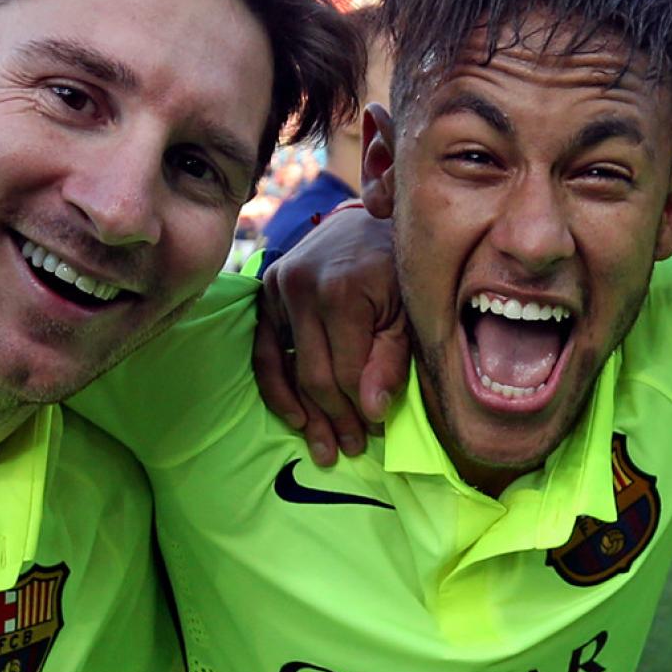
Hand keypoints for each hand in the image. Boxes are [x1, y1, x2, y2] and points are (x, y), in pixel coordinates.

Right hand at [253, 205, 410, 466]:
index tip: (376, 432)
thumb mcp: (407, 313)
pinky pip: (263, 352)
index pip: (346, 372)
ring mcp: (278, 288)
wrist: (367, 222)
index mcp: (342, 290)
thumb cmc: (397, 270)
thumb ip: (391, 360)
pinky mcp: (266, 292)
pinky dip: (277, 389)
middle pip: (315, 376)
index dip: (361, 409)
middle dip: (335, 420)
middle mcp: (302, 287)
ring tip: (324, 450)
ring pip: (286, 369)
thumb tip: (371, 411)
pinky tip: (295, 419)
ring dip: (305, 415)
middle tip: (351, 449)